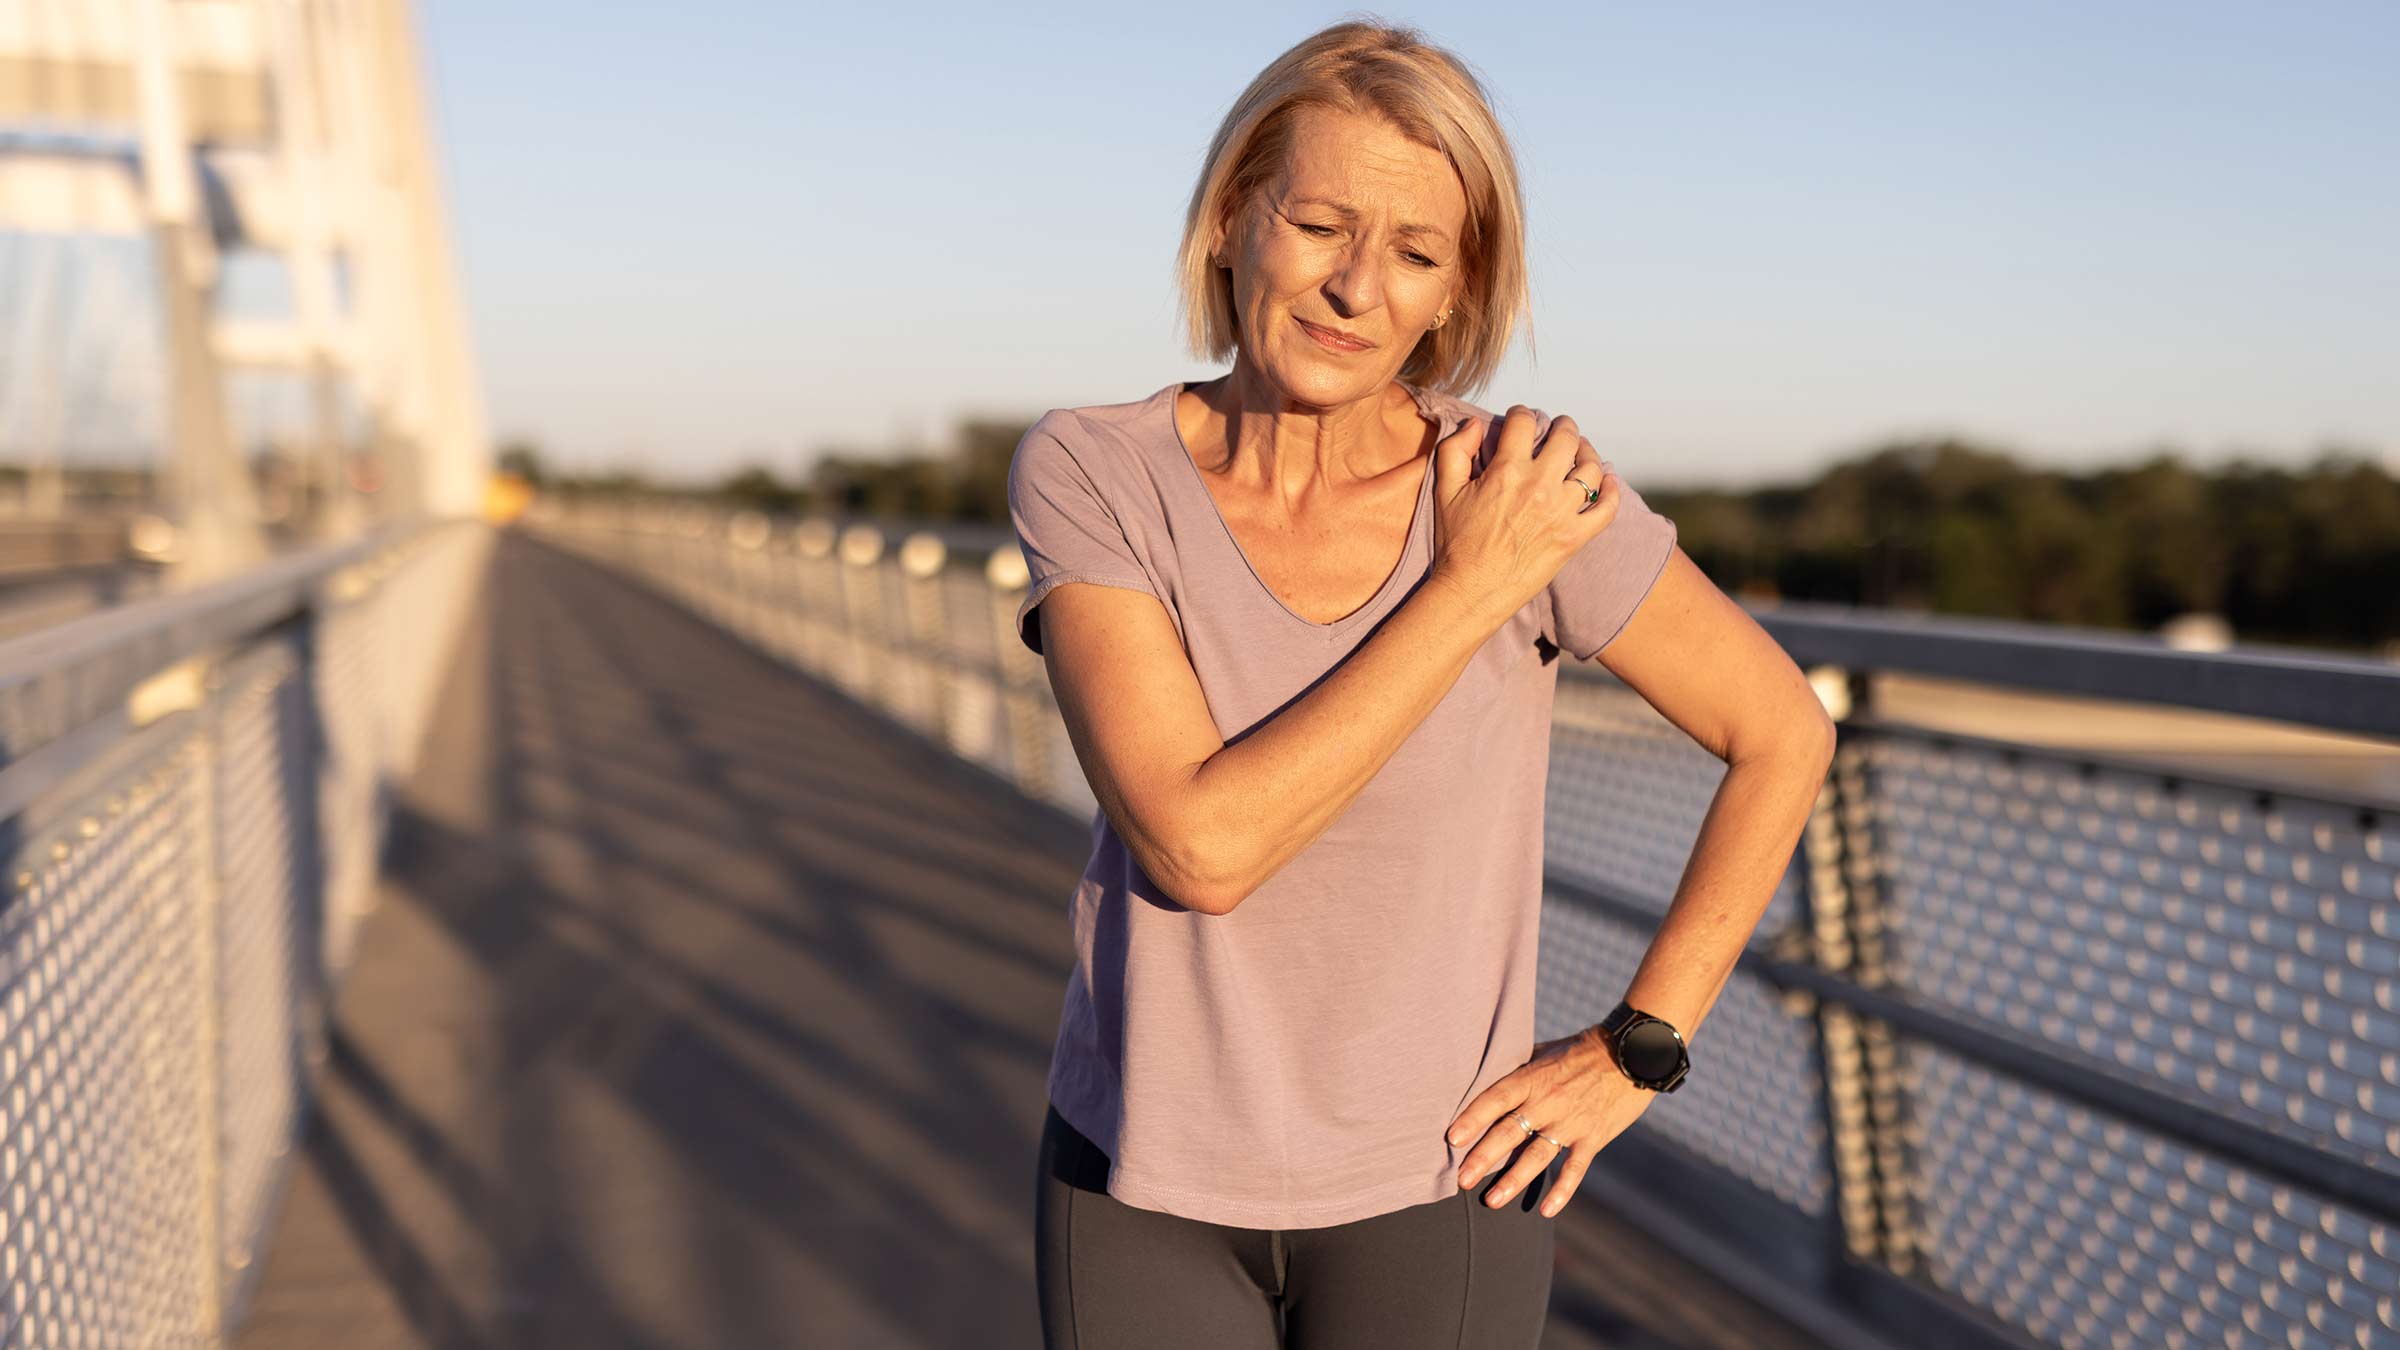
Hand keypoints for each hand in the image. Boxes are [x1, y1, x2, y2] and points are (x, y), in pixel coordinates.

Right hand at [1428, 406, 1622, 627]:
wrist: (1473, 590)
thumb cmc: (1457, 542)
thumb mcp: (1445, 491)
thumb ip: (1455, 450)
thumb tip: (1474, 423)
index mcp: (1507, 470)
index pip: (1524, 422)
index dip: (1522, 414)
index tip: (1521, 419)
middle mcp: (1539, 485)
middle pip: (1566, 437)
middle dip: (1563, 426)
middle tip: (1560, 428)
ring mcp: (1562, 511)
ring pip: (1591, 468)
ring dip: (1588, 454)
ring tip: (1581, 453)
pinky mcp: (1575, 537)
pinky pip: (1606, 509)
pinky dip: (1611, 492)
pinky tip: (1606, 483)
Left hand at [1445, 1023, 1653, 1217]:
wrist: (1631, 1054)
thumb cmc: (1580, 1051)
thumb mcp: (1543, 1052)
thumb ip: (1516, 1069)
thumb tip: (1482, 1077)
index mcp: (1532, 1078)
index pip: (1495, 1099)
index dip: (1473, 1118)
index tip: (1452, 1138)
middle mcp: (1548, 1102)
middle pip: (1509, 1132)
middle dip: (1483, 1157)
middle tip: (1461, 1180)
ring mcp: (1571, 1122)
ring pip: (1537, 1156)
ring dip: (1513, 1179)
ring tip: (1492, 1200)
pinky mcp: (1593, 1137)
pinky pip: (1575, 1169)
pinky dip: (1562, 1190)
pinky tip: (1546, 1210)